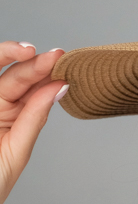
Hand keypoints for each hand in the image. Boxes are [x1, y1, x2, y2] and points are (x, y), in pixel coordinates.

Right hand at [0, 41, 66, 203]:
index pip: (32, 89)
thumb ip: (34, 118)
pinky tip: (8, 56)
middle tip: (52, 57)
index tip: (63, 62)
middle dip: (34, 65)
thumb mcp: (16, 151)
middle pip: (14, 76)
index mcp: (14, 116)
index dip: (47, 74)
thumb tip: (60, 87)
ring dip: (7, 55)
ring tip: (28, 52)